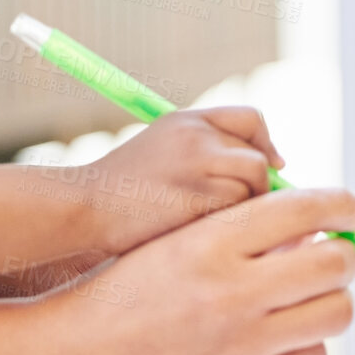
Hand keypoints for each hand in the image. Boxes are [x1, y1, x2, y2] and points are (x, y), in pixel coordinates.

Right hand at [26, 187, 354, 354]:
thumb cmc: (113, 294)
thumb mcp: (168, 244)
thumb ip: (232, 234)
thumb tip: (302, 225)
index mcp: (209, 243)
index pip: (306, 207)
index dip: (342, 202)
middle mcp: (233, 293)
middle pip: (335, 262)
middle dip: (342, 252)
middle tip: (334, 251)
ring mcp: (243, 347)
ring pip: (334, 313)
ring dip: (330, 297)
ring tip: (307, 293)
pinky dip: (304, 341)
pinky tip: (278, 333)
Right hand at [80, 106, 284, 253]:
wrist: (82, 207)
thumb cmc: (121, 193)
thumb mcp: (162, 154)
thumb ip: (206, 153)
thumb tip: (267, 169)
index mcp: (186, 120)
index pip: (251, 118)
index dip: (266, 144)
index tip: (273, 165)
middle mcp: (194, 134)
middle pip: (257, 158)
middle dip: (258, 189)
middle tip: (243, 213)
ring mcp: (195, 163)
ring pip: (253, 187)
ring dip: (243, 211)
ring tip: (211, 225)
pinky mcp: (196, 196)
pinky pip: (238, 212)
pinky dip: (228, 227)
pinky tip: (202, 236)